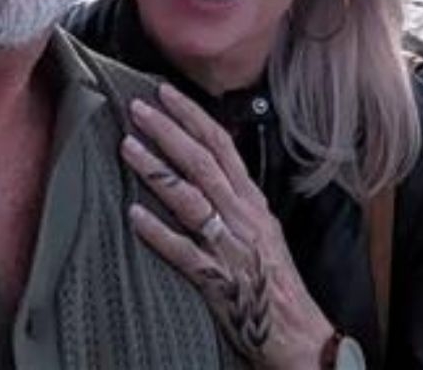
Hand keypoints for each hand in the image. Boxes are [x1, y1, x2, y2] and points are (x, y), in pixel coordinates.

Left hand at [122, 83, 337, 369]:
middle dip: (169, 131)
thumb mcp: (262, 226)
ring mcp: (229, 245)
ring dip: (157, 170)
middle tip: (137, 108)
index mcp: (252, 200)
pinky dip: (159, 232)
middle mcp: (242, 215)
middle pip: (202, 163)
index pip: (222, 145)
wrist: (296, 329)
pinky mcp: (216, 278)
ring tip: (127, 148)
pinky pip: (184, 251)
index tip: (165, 92)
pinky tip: (134, 216)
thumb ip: (236, 197)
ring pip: (191, 198)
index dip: (192, 116)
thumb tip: (206, 167)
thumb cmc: (273, 278)